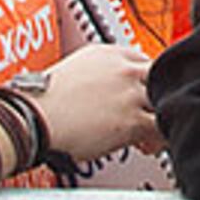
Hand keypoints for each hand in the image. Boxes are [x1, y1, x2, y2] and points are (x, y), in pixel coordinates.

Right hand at [30, 41, 156, 160]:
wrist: (34, 118)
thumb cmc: (44, 100)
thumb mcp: (74, 70)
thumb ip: (97, 74)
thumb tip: (102, 90)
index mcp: (110, 53)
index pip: (144, 60)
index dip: (145, 80)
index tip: (142, 93)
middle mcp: (124, 70)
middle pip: (161, 75)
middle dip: (160, 93)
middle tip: (153, 110)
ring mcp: (130, 94)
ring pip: (165, 101)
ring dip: (162, 116)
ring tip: (153, 131)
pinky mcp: (130, 121)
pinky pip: (160, 128)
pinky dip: (159, 139)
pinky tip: (149, 145)